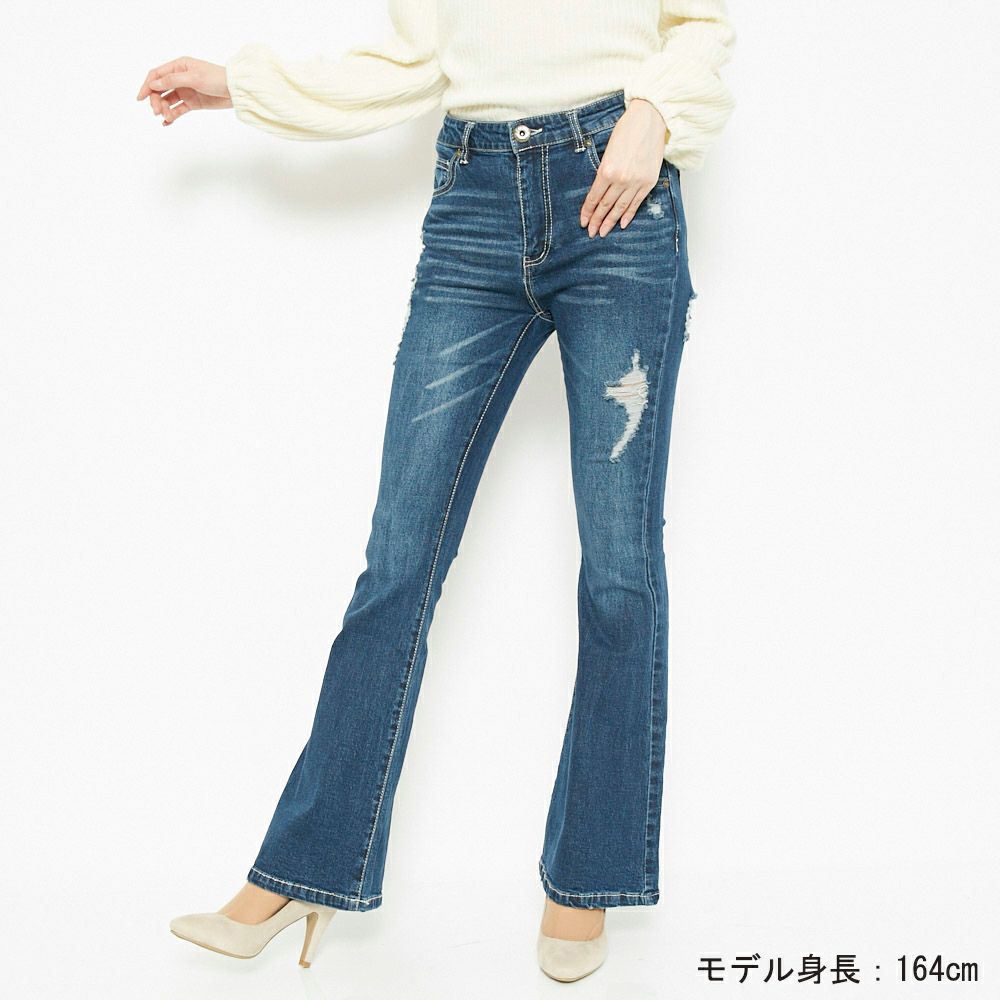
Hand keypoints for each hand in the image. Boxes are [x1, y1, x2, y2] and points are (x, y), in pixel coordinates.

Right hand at [136, 56, 232, 125]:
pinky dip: (171, 116)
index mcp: (178, 66)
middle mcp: (180, 78)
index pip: (157, 75)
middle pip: (160, 89)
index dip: (147, 86)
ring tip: (166, 117)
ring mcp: (186, 91)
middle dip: (156, 100)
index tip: (140, 98)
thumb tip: (153, 84)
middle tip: (156, 111)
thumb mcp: (193, 78)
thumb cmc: (216, 79)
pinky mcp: (193, 103)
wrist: (235, 91)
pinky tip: (166, 123)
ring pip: (168, 101)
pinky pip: (178, 110)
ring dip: (164, 109)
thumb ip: (172, 81)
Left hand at [580, 98, 668, 237]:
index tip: (583, 222)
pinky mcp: (648, 182)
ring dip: (610, 222)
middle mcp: (621, 179)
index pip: (594, 197)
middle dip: (597, 221)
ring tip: (603, 232)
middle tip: (591, 233)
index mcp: (607, 170)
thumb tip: (599, 191)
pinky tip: (621, 224)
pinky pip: (636, 203)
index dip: (588, 212)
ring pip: (620, 208)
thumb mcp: (608, 151)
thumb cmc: (627, 130)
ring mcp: (636, 182)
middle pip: (605, 205)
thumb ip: (604, 172)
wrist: (650, 120)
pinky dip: (628, 215)